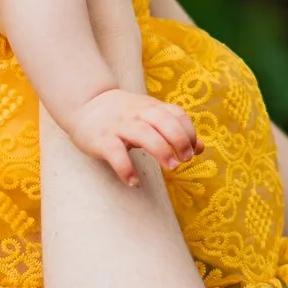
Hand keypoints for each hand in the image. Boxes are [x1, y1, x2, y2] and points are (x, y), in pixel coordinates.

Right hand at [66, 87, 199, 186]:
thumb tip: (201, 148)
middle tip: (184, 160)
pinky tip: (133, 182)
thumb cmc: (125, 116)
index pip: (177, 114)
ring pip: (143, 133)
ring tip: (171, 168)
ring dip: (160, 150)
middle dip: (178, 140)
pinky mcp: (102, 140)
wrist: (86, 105)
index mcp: (151, 108)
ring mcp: (119, 126)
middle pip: (163, 121)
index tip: (193, 150)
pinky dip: (125, 168)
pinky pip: (115, 153)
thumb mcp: (151, 117)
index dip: (189, 132)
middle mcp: (137, 114)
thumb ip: (174, 130)